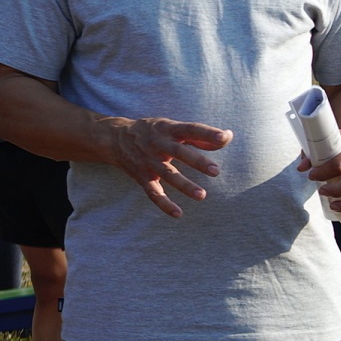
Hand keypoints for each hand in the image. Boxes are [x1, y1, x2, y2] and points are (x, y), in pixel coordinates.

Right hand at [97, 117, 230, 217]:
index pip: (190, 129)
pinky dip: (163, 203)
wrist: (113, 138)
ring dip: (184, 185)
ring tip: (202, 195)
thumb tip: (228, 137)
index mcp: (167, 129)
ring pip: (167, 174)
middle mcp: (157, 144)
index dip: (207, 133)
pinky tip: (178, 214)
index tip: (224, 137)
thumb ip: (200, 135)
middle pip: (178, 152)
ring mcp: (148, 161)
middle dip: (196, 161)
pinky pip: (152, 192)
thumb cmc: (153, 132)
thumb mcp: (172, 127)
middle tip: (215, 171)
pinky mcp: (141, 176)